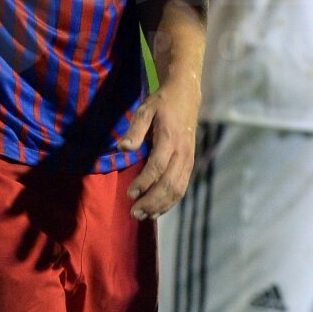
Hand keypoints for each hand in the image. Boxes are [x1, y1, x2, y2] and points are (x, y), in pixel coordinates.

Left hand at [118, 81, 197, 219]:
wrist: (186, 96)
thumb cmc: (161, 104)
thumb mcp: (145, 110)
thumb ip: (134, 130)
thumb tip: (122, 148)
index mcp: (170, 138)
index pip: (158, 166)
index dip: (144, 183)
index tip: (129, 194)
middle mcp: (183, 151)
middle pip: (170, 183)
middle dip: (152, 201)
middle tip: (134, 213)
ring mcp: (189, 158)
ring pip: (178, 189)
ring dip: (161, 205)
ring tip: (143, 215)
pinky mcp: (190, 163)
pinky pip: (182, 187)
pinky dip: (170, 202)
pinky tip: (157, 210)